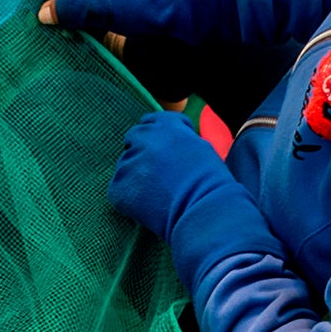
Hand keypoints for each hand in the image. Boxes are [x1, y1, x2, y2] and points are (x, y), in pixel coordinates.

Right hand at [37, 0, 180, 38]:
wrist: (173, 18)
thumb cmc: (133, 2)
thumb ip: (66, 4)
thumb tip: (41, 14)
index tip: (24, 18)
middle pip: (57, 0)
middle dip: (45, 17)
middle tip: (32, 38)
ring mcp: (99, 8)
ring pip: (69, 18)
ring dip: (59, 32)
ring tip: (44, 49)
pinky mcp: (108, 28)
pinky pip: (83, 33)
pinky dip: (74, 42)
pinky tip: (66, 55)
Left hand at [108, 108, 224, 239]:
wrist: (204, 209)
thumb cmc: (211, 183)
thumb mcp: (200, 148)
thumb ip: (180, 140)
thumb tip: (171, 147)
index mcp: (167, 125)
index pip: (150, 121)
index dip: (155, 136)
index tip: (161, 149)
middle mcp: (144, 138)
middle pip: (134, 139)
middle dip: (142, 152)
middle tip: (155, 174)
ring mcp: (129, 162)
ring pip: (125, 165)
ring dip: (136, 176)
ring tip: (156, 195)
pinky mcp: (119, 186)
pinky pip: (119, 189)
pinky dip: (129, 198)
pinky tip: (149, 207)